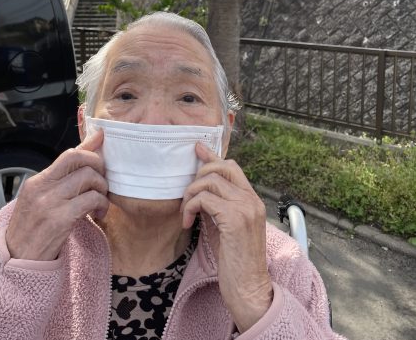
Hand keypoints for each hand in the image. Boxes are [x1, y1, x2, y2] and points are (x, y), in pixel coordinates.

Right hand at [6, 130, 108, 260]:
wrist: (17, 262)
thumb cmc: (33, 230)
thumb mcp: (43, 199)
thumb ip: (64, 178)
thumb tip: (89, 148)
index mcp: (37, 181)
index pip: (69, 154)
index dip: (91, 150)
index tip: (103, 151)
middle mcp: (41, 188)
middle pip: (79, 159)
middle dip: (99, 166)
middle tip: (103, 182)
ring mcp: (49, 203)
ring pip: (88, 177)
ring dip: (102, 188)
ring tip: (100, 202)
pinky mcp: (59, 220)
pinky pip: (91, 199)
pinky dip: (101, 204)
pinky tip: (98, 214)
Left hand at [180, 144, 272, 332]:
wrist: (248, 289)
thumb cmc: (235, 262)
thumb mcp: (225, 228)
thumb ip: (217, 207)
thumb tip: (199, 191)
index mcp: (252, 200)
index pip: (232, 167)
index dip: (212, 156)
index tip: (197, 149)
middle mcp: (252, 199)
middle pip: (221, 167)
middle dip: (198, 176)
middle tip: (188, 198)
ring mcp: (245, 207)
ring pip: (210, 181)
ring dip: (191, 194)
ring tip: (186, 213)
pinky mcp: (235, 219)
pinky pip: (204, 199)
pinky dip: (190, 207)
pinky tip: (188, 223)